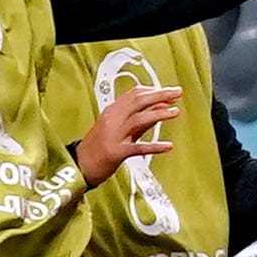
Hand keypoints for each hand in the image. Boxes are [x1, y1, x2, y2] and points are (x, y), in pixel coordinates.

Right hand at [70, 81, 184, 181]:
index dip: (154, 90)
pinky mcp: (116, 152)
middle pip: (138, 101)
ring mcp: (113, 135)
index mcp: (112, 112)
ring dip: (159, 114)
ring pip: (138, 119)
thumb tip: (160, 108)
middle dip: (160, 95)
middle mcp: (112, 120)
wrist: (79, 165)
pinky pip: (138, 148)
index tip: (169, 91)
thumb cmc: (97, 147)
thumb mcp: (117, 128)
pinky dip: (154, 146)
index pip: (134, 94)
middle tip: (177, 93)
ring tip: (176, 112)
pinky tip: (168, 146)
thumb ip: (139, 120)